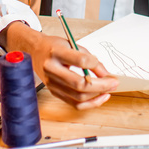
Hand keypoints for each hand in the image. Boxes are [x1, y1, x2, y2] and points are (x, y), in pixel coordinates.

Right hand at [3, 22, 118, 108]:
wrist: (35, 51)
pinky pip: (74, 103)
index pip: (79, 60)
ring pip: (78, 97)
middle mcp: (51, 69)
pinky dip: (89, 103)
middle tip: (113, 83)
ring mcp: (51, 83)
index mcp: (55, 53)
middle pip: (79, 84)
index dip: (95, 64)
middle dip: (101, 86)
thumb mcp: (72, 45)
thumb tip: (105, 74)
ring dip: (97, 96)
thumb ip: (89, 58)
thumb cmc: (54, 46)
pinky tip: (100, 97)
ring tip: (109, 90)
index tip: (103, 66)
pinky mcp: (54, 92)